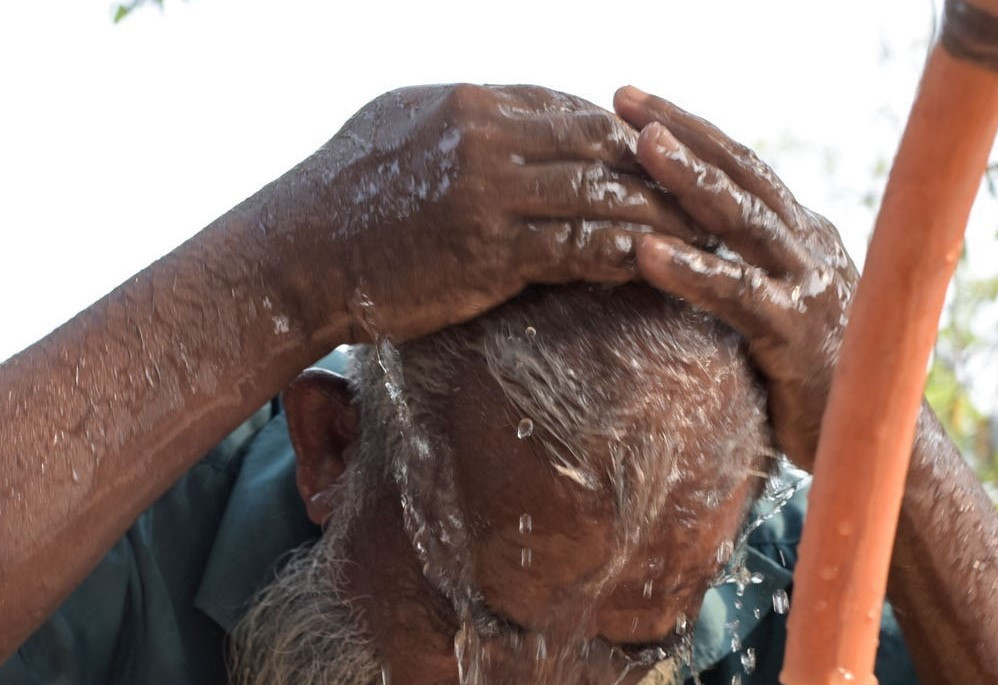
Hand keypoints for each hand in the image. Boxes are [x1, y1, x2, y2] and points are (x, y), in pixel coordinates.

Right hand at [295, 85, 701, 343]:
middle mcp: (486, 136)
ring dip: (656, 213)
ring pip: (599, 192)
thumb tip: (491, 115)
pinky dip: (625, 256)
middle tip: (698, 190)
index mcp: (467, 101)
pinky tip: (658, 269)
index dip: (612, 131)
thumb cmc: (336, 200)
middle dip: (651, 165)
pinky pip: (581, 248)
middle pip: (597, 140)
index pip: (564, 106)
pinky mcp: (494, 252)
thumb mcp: (395, 128)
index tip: (647, 155)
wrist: (296, 257)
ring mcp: (493, 193)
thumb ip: (454, 120)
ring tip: (701, 233)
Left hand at [614, 87, 856, 470]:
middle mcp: (811, 247)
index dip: (693, 130)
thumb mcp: (781, 310)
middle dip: (683, 131)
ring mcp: (808, 286)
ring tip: (641, 147)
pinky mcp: (797, 334)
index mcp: (804, 235)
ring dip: (689, 180)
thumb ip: (748, 273)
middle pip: (742, 174)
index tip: (636, 104)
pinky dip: (692, 270)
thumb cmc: (816, 380)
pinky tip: (645, 254)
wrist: (876, 440)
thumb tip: (691, 248)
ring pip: (743, 220)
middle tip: (624, 99)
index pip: (743, 167)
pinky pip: (737, 294)